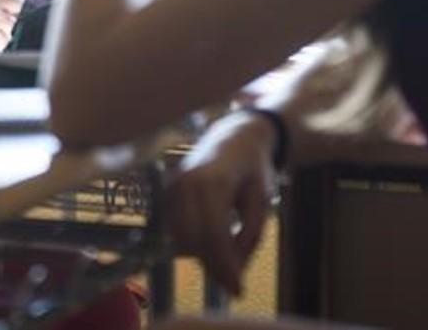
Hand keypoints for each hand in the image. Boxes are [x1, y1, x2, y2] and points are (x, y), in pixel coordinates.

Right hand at [167, 110, 278, 295]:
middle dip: (213, 264)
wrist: (235, 138)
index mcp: (213, 181)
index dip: (225, 265)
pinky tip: (210, 240)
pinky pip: (174, 228)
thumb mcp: (261, 202)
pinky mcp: (166, 191)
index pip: (213, 233)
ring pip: (181, 237)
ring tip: (225, 255)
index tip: (239, 289)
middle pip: (193, 239)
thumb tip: (234, 272)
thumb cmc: (253, 169)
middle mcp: (186, 182)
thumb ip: (248, 237)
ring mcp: (172, 185)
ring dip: (202, 254)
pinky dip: (191, 241)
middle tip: (234, 279)